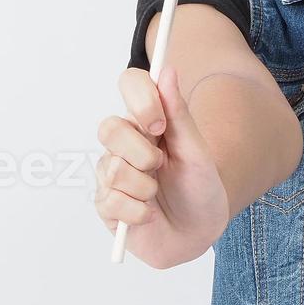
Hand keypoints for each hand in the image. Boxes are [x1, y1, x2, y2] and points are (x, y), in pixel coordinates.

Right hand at [92, 65, 230, 267]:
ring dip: (146, 187)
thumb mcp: (197, 152)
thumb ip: (179, 114)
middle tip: (160, 166)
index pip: (129, 84)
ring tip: (157, 195)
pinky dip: (139, 212)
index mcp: (146, 121)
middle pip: (109, 128)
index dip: (140, 99)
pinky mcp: (105, 205)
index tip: (159, 123)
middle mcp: (123, 143)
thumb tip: (167, 70)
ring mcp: (110, 174)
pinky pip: (112, 201)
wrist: (198, 234)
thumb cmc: (199, 189)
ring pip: (114, 169)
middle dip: (142, 153)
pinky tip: (148, 215)